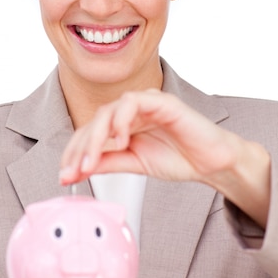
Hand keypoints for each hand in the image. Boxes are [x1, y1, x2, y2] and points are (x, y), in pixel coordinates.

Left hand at [59, 89, 270, 226]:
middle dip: (80, 149)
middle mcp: (129, 111)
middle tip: (74, 172)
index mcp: (121, 124)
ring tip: (91, 162)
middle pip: (93, 122)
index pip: (89, 134)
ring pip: (108, 111)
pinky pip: (134, 101)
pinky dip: (121, 119)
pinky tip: (121, 140)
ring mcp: (145, 103)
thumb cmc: (178, 158)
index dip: (74, 154)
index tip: (65, 176)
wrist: (212, 162)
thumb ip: (106, 162)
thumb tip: (75, 171)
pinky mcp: (161, 101)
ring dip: (95, 137)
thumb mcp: (133, 164)